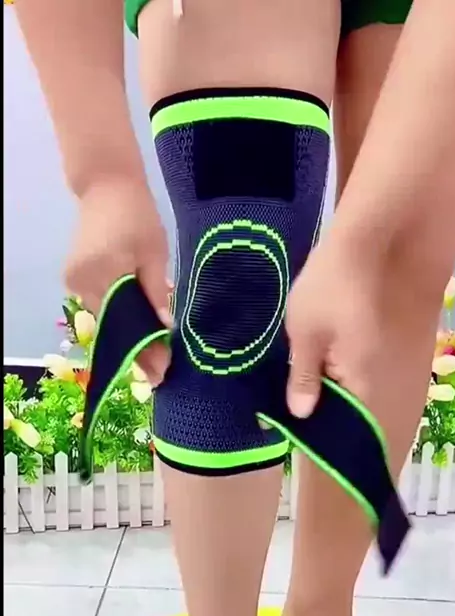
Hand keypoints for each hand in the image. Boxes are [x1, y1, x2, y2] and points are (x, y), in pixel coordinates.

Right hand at [65, 177, 171, 384]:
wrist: (107, 186)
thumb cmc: (137, 215)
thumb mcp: (154, 252)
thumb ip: (155, 291)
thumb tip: (163, 327)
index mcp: (104, 272)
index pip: (124, 323)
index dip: (142, 350)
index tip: (160, 373)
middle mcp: (82, 281)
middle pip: (112, 324)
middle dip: (136, 347)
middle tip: (160, 370)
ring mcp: (74, 281)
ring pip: (105, 317)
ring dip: (128, 332)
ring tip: (153, 355)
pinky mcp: (73, 277)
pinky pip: (99, 304)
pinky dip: (118, 315)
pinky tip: (137, 329)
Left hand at [286, 236, 384, 417]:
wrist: (364, 240)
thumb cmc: (330, 288)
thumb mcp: (305, 333)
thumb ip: (303, 376)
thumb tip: (301, 415)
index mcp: (359, 379)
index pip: (341, 420)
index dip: (315, 425)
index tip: (287, 428)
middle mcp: (374, 372)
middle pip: (346, 401)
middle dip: (318, 403)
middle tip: (281, 403)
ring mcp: (375, 353)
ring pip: (346, 380)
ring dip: (323, 381)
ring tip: (288, 382)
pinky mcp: (369, 336)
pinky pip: (348, 361)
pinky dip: (329, 363)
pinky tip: (308, 358)